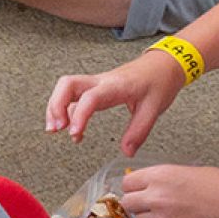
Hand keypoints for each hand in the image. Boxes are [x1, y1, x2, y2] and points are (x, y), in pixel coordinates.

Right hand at [46, 49, 184, 153]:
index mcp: (115, 86)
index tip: (74, 133)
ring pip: (66, 88)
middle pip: (67, 85)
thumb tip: (127, 152)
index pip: (90, 97)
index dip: (79, 115)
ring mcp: (96, 83)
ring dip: (56, 107)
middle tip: (56, 128)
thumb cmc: (158, 81)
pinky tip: (71, 128)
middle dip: (55, 106)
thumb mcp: (154, 109)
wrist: (163, 65)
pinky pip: (74, 97)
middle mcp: (101, 82)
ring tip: (55, 129)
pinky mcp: (96, 88)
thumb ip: (138, 132)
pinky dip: (67, 111)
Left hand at [119, 164, 218, 217]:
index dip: (132, 185)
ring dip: (147, 216)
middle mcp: (157, 198)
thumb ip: (163, 178)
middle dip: (135, 202)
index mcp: (160, 176)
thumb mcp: (186, 171)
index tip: (136, 187)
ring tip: (164, 211)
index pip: (127, 183)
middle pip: (127, 203)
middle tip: (145, 201)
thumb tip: (148, 184)